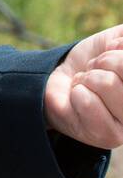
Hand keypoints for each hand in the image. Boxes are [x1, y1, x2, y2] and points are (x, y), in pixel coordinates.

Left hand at [43, 23, 122, 150]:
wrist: (61, 80)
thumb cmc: (95, 60)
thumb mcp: (116, 40)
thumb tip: (122, 44)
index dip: (116, 48)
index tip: (112, 52)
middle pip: (122, 65)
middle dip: (102, 62)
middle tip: (96, 72)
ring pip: (106, 82)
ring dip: (87, 78)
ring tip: (87, 86)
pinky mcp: (107, 137)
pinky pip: (87, 101)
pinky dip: (76, 92)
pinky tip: (79, 100)